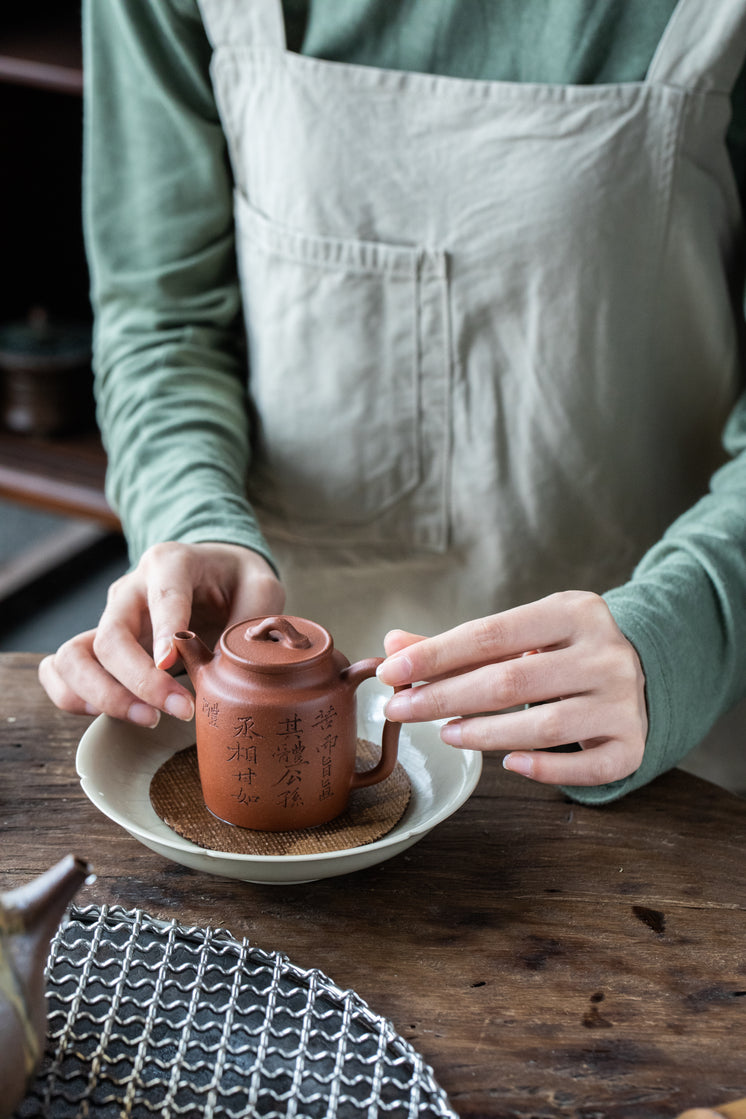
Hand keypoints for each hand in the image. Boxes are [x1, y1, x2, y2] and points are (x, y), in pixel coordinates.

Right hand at [39, 541, 284, 726]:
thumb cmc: (238, 582)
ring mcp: (110, 617)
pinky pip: (61, 669)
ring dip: (103, 695)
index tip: (172, 664)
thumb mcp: (262, 587)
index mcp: (172, 563)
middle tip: (181, 710)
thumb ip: (254, 619)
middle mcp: (131, 588)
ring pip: (75, 655)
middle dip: (140, 681)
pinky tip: (114, 713)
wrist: (216, 572)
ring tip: (147, 719)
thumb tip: (238, 665)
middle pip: (111, 635)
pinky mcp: (98, 643)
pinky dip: (73, 696)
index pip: (162, 594)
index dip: (164, 631)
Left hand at [377, 591, 646, 785]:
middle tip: (400, 710)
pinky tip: (508, 764)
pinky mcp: (633, 744)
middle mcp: (605, 653)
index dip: (436, 654)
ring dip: (484, 734)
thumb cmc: (564, 650)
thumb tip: (393, 646)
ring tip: (446, 734)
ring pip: (544, 727)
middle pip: (511, 681)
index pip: (492, 633)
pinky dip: (543, 770)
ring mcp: (624, 701)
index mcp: (574, 611)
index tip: (392, 672)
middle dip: (445, 697)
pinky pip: (585, 767)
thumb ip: (460, 645)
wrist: (645, 666)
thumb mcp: (523, 632)